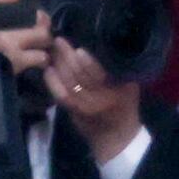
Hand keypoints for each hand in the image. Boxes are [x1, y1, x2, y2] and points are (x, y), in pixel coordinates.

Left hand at [46, 41, 144, 166]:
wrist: (116, 137)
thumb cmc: (125, 107)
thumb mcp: (130, 87)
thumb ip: (118, 70)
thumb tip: (99, 45)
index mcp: (118, 91)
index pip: (100, 75)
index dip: (88, 63)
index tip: (79, 49)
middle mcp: (100, 100)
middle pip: (80, 77)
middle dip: (67, 58)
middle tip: (58, 41)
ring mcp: (85, 107)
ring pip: (68, 84)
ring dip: (58, 66)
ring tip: (52, 51)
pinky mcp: (73, 112)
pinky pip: (60, 96)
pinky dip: (52, 82)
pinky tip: (48, 70)